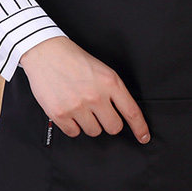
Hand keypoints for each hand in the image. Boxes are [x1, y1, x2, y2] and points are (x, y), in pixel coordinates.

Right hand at [20, 36, 149, 142]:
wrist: (47, 53)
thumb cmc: (76, 60)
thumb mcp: (103, 71)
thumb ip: (114, 91)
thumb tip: (122, 113)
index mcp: (110, 82)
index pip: (131, 111)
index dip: (140, 127)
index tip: (144, 137)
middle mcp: (96, 96)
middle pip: (113, 127)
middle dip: (109, 123)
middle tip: (101, 114)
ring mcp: (77, 106)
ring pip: (94, 131)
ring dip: (90, 124)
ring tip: (81, 107)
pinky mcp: (60, 114)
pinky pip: (74, 133)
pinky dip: (73, 126)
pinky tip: (70, 111)